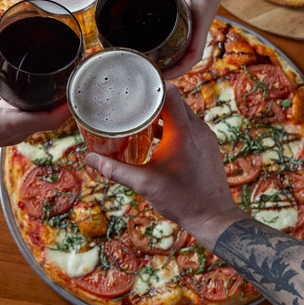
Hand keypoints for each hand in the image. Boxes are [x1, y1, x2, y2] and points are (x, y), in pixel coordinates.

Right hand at [0, 23, 69, 163]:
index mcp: (14, 125)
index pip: (55, 117)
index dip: (72, 101)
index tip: (81, 81)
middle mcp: (16, 132)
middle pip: (53, 116)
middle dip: (66, 96)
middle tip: (75, 70)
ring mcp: (9, 132)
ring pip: (40, 116)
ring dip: (52, 100)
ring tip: (61, 74)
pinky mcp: (1, 127)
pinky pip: (28, 115)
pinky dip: (36, 102)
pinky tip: (34, 84)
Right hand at [84, 84, 246, 247]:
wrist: (214, 218)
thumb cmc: (182, 200)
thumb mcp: (144, 184)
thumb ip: (115, 170)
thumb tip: (89, 159)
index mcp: (183, 132)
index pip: (170, 93)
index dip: (152, 86)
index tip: (134, 87)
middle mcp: (198, 129)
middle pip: (175, 101)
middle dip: (153, 100)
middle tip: (131, 102)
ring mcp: (205, 137)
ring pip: (183, 113)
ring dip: (164, 114)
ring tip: (141, 117)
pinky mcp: (208, 145)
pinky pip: (190, 126)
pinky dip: (174, 126)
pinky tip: (158, 137)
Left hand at [126, 0, 240, 78]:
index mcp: (201, 17)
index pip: (192, 55)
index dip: (178, 70)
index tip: (161, 76)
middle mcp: (198, 18)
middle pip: (184, 52)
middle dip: (167, 64)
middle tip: (144, 66)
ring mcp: (193, 10)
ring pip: (180, 37)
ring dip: (166, 48)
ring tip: (143, 51)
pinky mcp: (188, 0)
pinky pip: (176, 20)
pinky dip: (164, 27)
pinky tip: (147, 22)